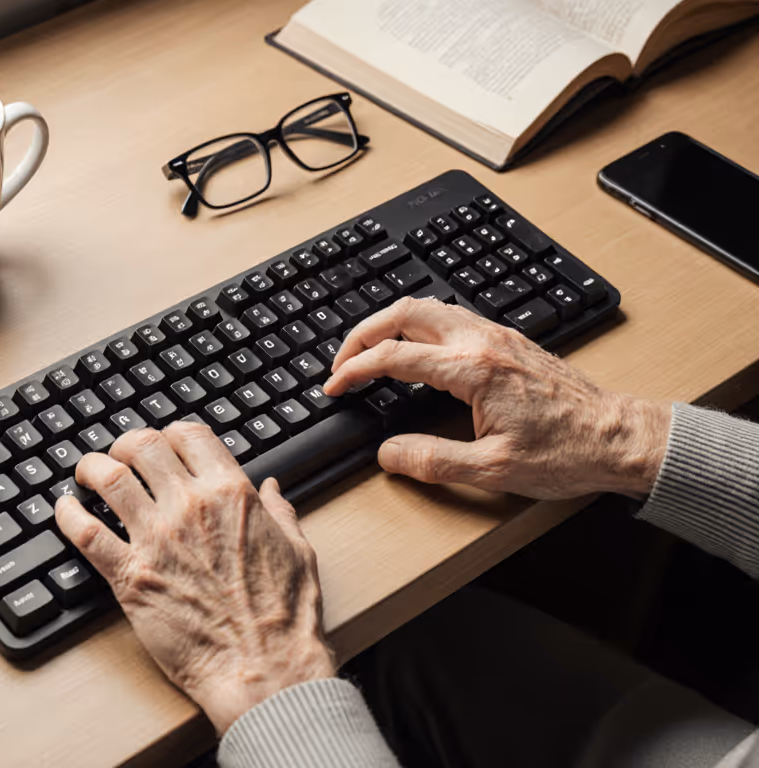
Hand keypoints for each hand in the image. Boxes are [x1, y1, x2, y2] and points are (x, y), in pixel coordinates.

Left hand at [54, 422, 334, 733]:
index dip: (171, 433)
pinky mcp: (130, 577)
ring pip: (109, 478)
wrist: (263, 669)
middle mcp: (191, 506)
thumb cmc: (285, 618)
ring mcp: (157, 539)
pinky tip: (66, 509)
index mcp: (233, 493)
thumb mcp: (298, 550)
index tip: (165, 443)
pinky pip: (85, 533)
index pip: (189, 435)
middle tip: (121, 454)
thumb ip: (281, 512)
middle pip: (143, 446)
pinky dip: (68, 514)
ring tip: (88, 473)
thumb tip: (273, 489)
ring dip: (93, 468)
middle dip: (127, 443)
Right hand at [324, 298, 670, 499]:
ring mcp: (498, 336)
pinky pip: (451, 316)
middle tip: (341, 361)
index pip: (394, 357)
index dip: (354, 370)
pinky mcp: (509, 341)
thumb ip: (432, 460)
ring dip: (390, 323)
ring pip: (429, 307)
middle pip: (405, 312)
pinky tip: (414, 349)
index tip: (333, 386)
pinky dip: (418, 325)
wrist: (619, 437)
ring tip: (369, 350)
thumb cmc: (566, 453)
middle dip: (363, 333)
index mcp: (474, 369)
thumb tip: (389, 455)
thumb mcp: (492, 470)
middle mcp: (484, 341)